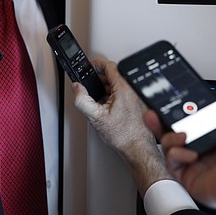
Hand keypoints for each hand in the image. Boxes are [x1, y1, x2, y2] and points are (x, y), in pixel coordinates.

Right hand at [72, 58, 169, 193]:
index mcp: (124, 88)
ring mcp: (137, 97)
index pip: (109, 65)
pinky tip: (106, 106)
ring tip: (96, 97)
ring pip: (118, 84)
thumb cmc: (124, 135)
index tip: (89, 67)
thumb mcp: (95, 117)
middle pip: (113, 74)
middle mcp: (133, 89)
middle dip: (98, 77)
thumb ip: (82, 99)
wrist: (138, 149)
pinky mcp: (138, 104)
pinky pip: (123, 93)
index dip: (96, 64)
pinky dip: (113, 95)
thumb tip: (77, 88)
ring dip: (105, 87)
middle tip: (88, 83)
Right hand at [154, 102, 215, 212]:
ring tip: (183, 136)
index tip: (169, 108)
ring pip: (169, 148)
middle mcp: (205, 153)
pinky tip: (190, 154)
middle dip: (161, 125)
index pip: (191, 126)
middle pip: (174, 137)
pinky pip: (172, 163)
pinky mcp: (188, 179)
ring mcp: (195, 167)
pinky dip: (177, 155)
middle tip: (154, 115)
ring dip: (171, 139)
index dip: (178, 116)